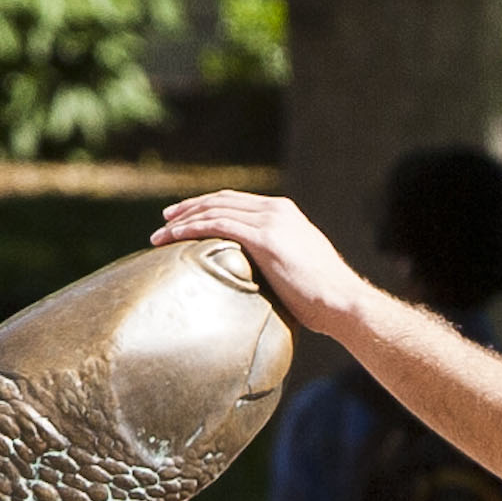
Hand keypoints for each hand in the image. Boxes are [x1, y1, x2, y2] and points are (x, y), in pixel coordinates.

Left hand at [154, 191, 376, 336]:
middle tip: (165, 218)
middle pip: (221, 200)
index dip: (207, 205)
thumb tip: (263, 277)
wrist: (342, 300)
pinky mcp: (264, 238)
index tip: (185, 215)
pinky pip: (217, 225)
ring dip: (182, 220)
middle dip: (189, 208)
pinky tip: (173, 237)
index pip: (236, 201)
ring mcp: (270, 221)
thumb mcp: (298, 267)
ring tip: (160, 234)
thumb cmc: (323, 297)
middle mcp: (276, 210)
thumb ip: (278, 261)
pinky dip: (191, 228)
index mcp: (284, 212)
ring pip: (214, 210)